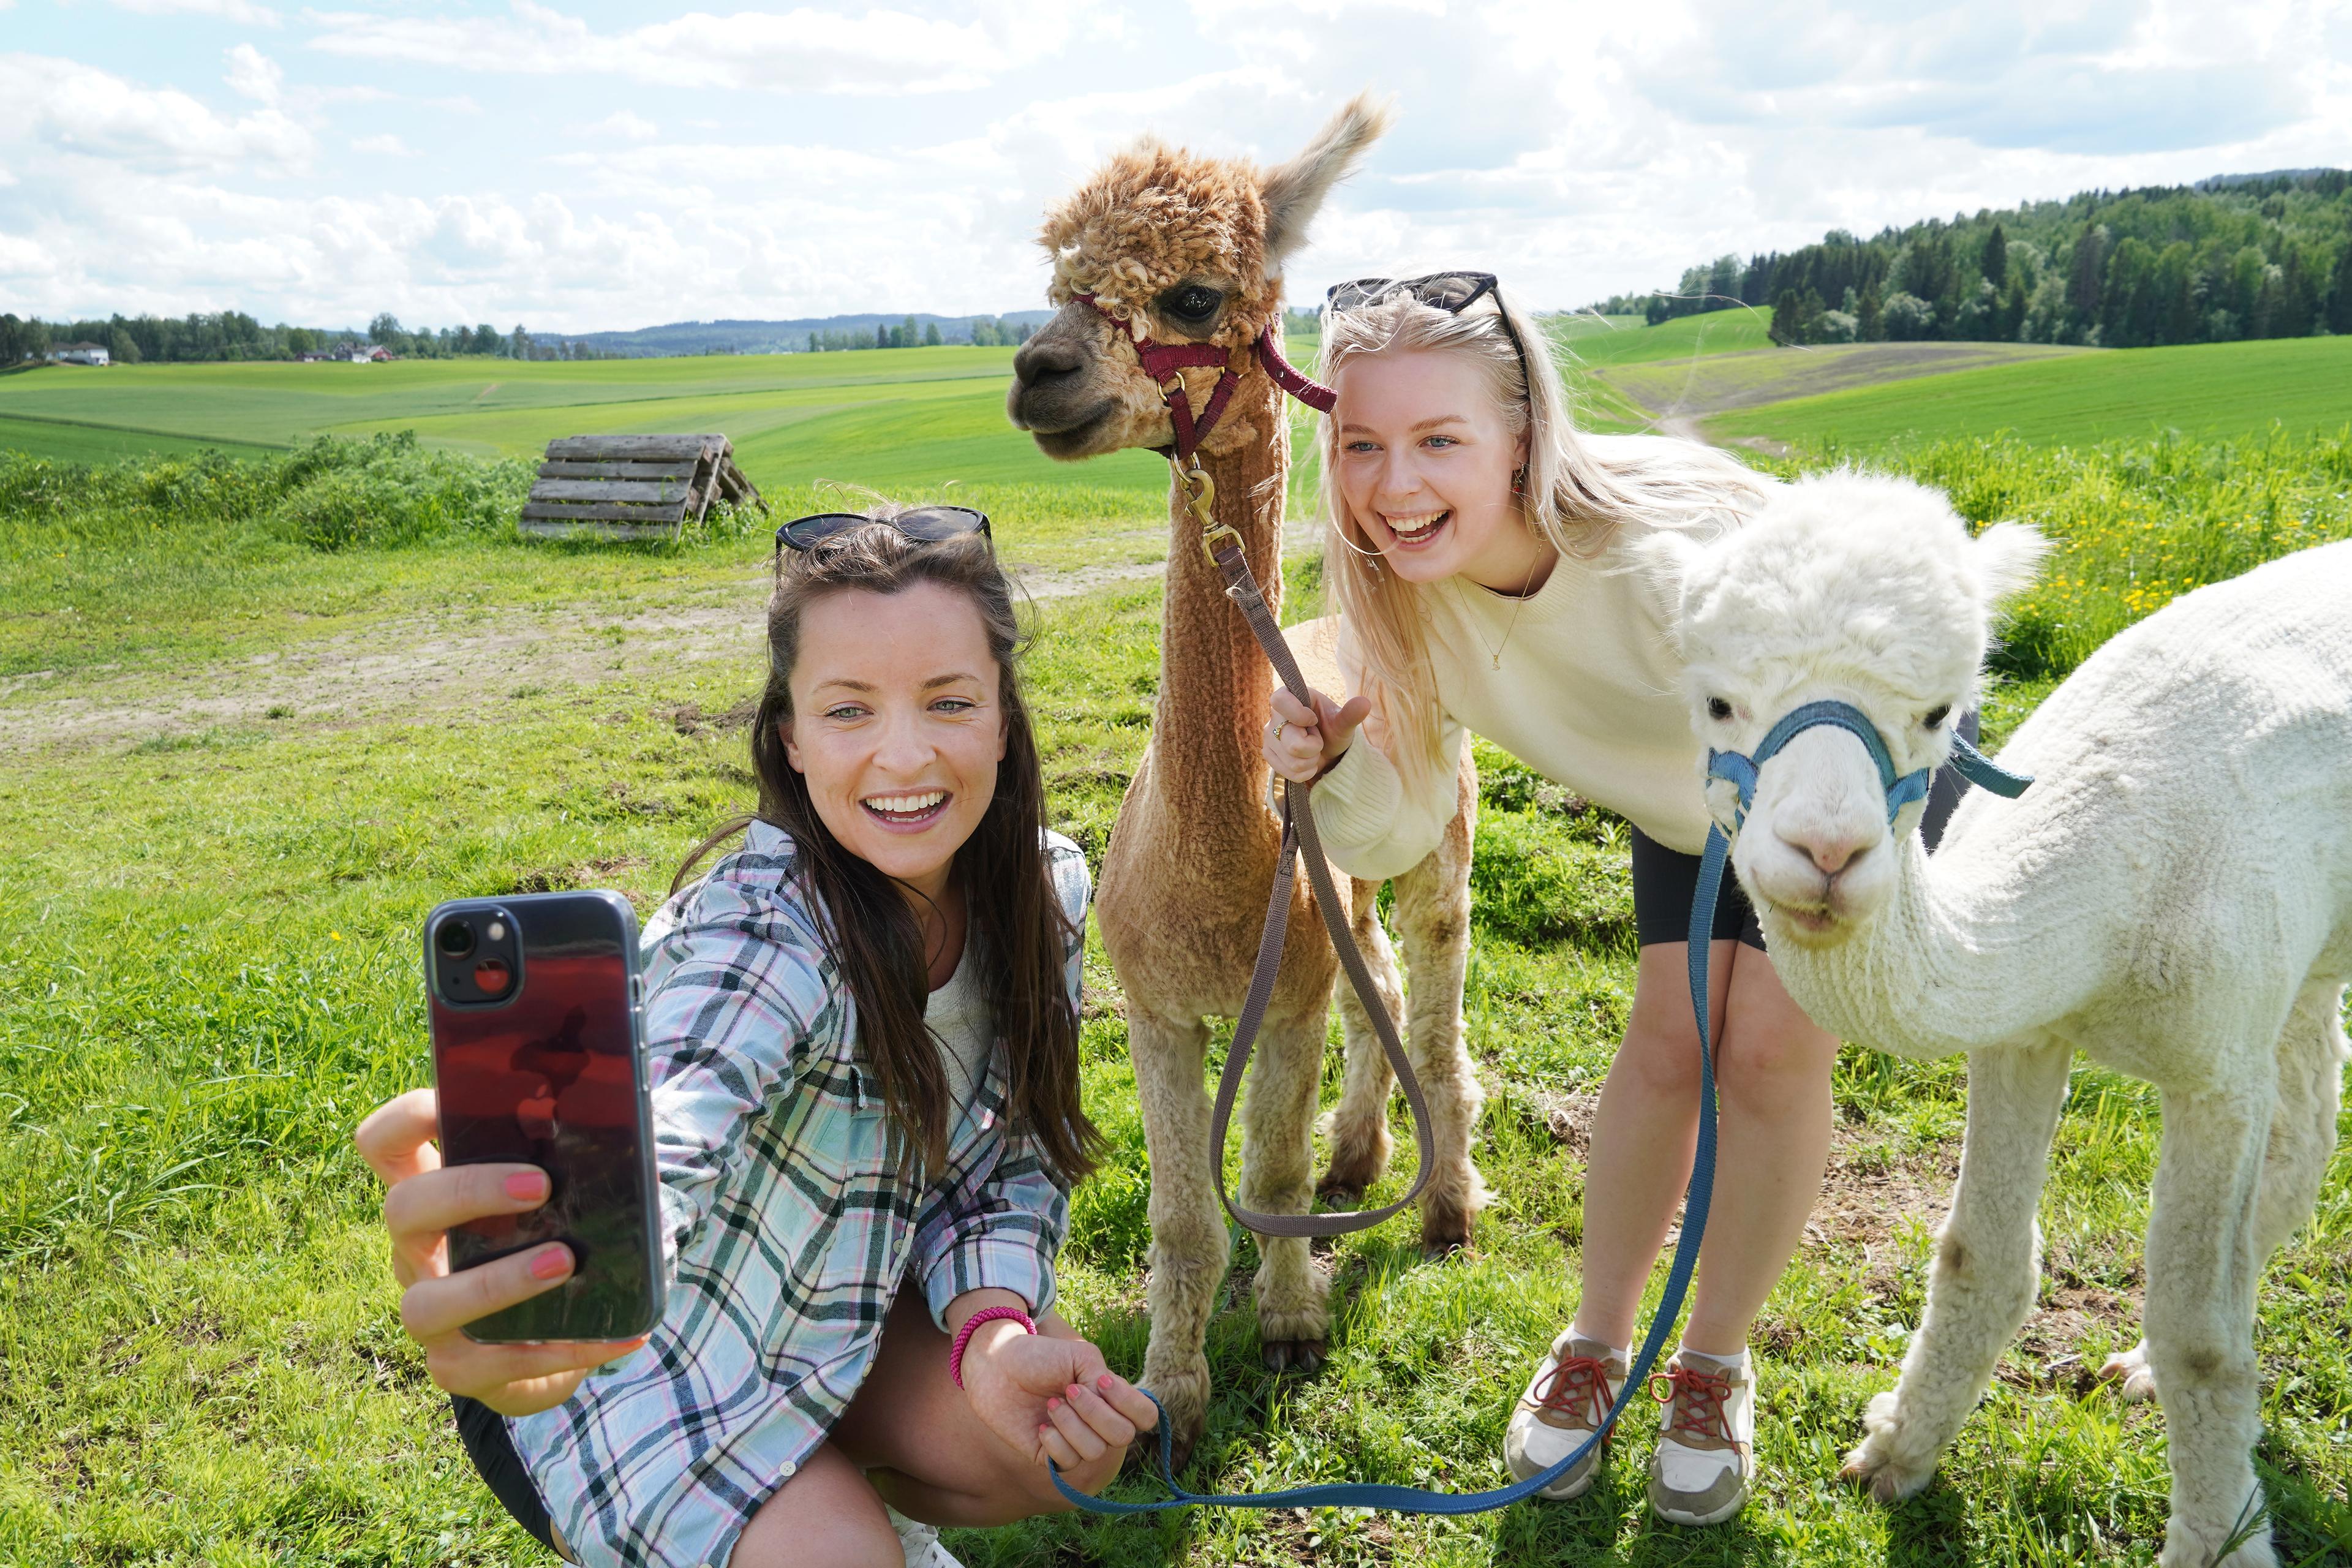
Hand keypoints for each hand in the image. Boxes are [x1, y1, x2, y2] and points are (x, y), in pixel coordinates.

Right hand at [355, 1088, 646, 1416]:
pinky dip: (559, 1351)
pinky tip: (614, 1336)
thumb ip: (565, 1162)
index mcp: (434, 1193)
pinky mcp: (459, 1367)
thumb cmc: (550, 1243)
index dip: (405, 1117)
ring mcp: (430, 1310)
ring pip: (427, 1303)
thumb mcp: (554, 1197)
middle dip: (468, 1192)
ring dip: (498, 1283)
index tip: (453, 1102)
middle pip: (403, 1208)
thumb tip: (619, 1128)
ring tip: (564, 1263)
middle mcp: (419, 1250)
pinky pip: (491, 1366)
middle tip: (540, 1187)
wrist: (551, 1341)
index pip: (385, 1143)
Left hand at [957, 1320, 1159, 1490]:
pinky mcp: (1050, 1457)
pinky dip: (1054, 1441)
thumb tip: (1107, 1408)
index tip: (1100, 1382)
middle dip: (1096, 1413)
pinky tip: (1040, 1427)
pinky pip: (1067, 1463)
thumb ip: (1103, 1380)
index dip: (1130, 1404)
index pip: (1146, 1416)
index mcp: (1110, 1398)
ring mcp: (1075, 1442)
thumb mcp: (1080, 1357)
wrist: (996, 1367)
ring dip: (1071, 1424)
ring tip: (1051, 1404)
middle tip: (1069, 1390)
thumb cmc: (1039, 1357)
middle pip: (1123, 1437)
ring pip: (1095, 1451)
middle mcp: (1098, 1423)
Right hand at [1264, 686, 1370, 783]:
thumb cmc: (1333, 730)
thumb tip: (1365, 702)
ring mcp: (1268, 736)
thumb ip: (1350, 714)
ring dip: (1310, 761)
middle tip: (1319, 740)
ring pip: (1292, 761)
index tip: (1313, 720)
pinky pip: (1288, 772)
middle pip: (1292, 743)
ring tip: (1313, 751)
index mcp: (1289, 696)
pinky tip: (1306, 761)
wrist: (1327, 750)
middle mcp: (1274, 715)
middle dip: (1314, 748)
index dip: (1298, 715)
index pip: (1280, 701)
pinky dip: (1304, 772)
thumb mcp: (1343, 723)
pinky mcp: (1268, 754)